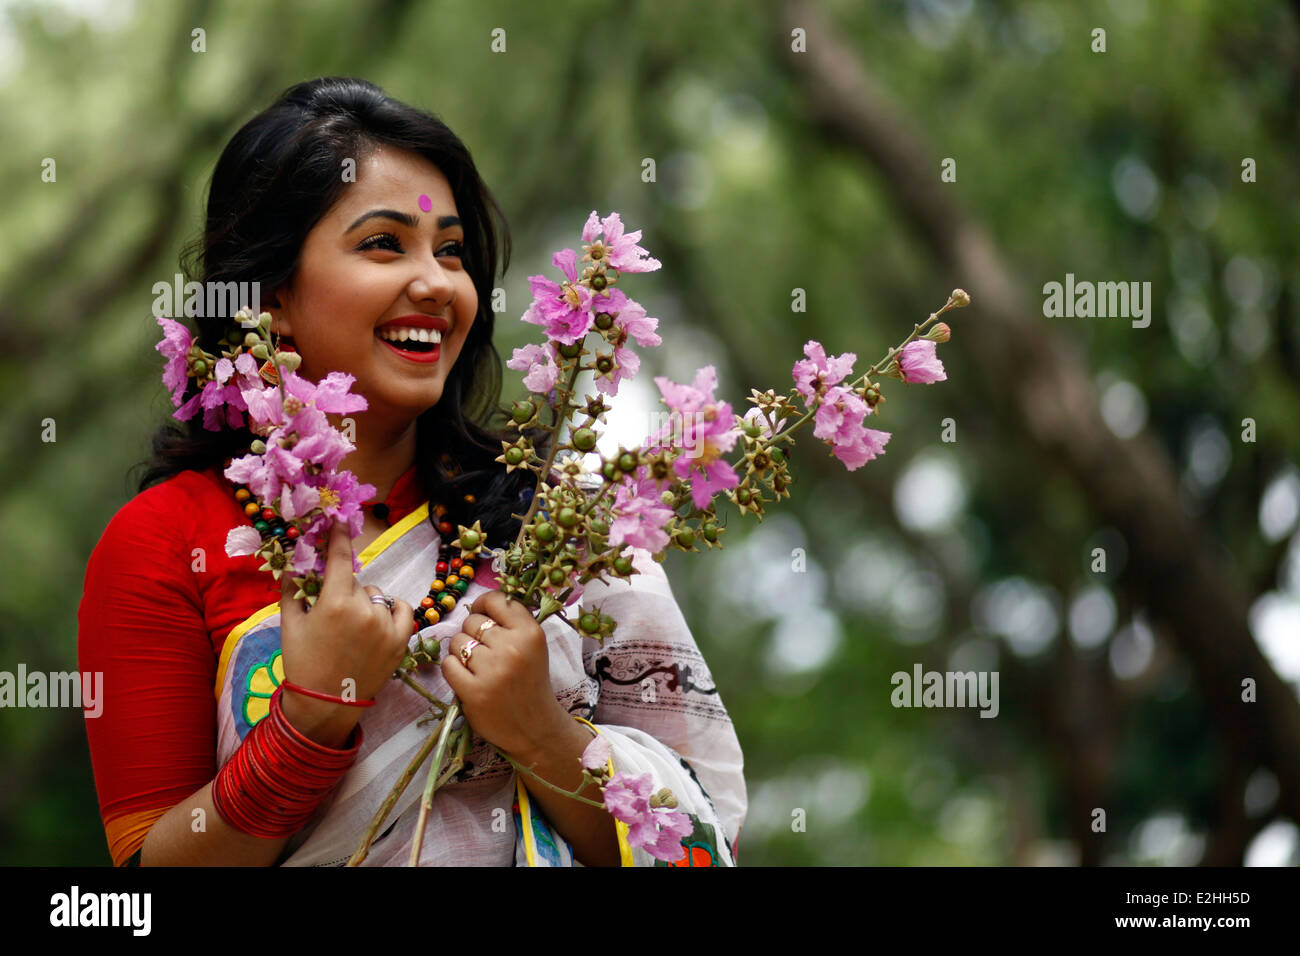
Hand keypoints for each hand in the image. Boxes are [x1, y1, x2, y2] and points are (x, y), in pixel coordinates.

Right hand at [277, 520, 412, 744]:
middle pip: (356, 582)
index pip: (341, 558)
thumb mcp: (290, 623)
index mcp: (335, 603)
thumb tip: (293, 562)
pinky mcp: (401, 640)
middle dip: (344, 590)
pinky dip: (392, 609)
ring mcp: (386, 626)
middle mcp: (364, 610)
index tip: (340, 519)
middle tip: (333, 615)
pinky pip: (402, 609)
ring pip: (377, 596)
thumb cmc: (302, 662)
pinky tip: (380, 619)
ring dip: (367, 603)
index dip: (339, 536)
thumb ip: (292, 589)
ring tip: (352, 628)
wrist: (325, 703)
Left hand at [443, 591, 567, 759]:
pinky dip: (453, 670)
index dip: (483, 605)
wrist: (536, 728)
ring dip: (461, 653)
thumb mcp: (533, 647)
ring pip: (457, 642)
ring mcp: (492, 670)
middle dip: (472, 634)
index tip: (482, 616)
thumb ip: (512, 624)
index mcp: (530, 633)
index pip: (495, 600)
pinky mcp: (474, 692)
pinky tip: (467, 679)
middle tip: (484, 653)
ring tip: (477, 667)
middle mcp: (512, 647)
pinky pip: (448, 665)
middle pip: (472, 621)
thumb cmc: (531, 683)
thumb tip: (479, 605)